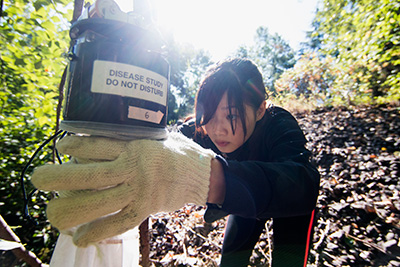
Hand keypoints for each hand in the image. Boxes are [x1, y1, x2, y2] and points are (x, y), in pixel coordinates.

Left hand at [31, 132, 214, 246]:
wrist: (203, 173)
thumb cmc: (178, 152)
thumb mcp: (156, 137)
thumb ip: (133, 138)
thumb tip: (107, 137)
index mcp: (137, 146)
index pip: (101, 144)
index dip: (77, 145)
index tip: (61, 146)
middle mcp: (135, 168)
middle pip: (92, 175)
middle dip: (62, 177)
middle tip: (38, 178)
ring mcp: (140, 190)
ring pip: (101, 202)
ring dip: (73, 209)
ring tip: (51, 212)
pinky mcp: (146, 207)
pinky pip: (119, 222)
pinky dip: (99, 231)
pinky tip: (80, 238)